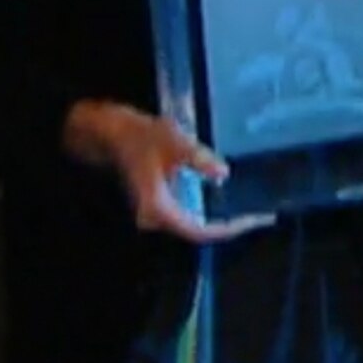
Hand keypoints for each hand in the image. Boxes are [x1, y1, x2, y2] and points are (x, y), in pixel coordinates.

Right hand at [68, 102, 272, 243]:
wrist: (104, 131)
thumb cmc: (135, 135)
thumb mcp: (170, 141)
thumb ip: (197, 158)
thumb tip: (224, 173)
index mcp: (159, 210)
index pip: (200, 231)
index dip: (228, 228)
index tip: (253, 219)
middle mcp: (157, 218)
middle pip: (199, 230)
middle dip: (228, 222)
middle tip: (258, 212)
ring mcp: (156, 212)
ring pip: (194, 220)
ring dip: (218, 213)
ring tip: (247, 202)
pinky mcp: (158, 201)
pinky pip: (188, 209)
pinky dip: (208, 204)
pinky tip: (224, 192)